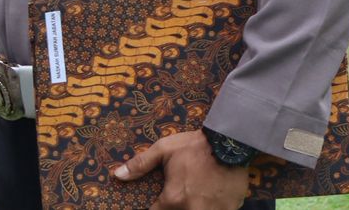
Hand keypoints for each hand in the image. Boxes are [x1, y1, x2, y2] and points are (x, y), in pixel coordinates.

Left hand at [113, 130, 249, 209]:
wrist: (231, 145)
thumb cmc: (194, 146)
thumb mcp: (163, 150)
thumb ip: (140, 164)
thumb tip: (117, 175)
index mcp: (173, 199)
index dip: (152, 209)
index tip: (155, 203)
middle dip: (171, 207)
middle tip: (176, 194)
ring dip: (189, 206)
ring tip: (191, 194)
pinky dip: (208, 207)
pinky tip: (206, 198)